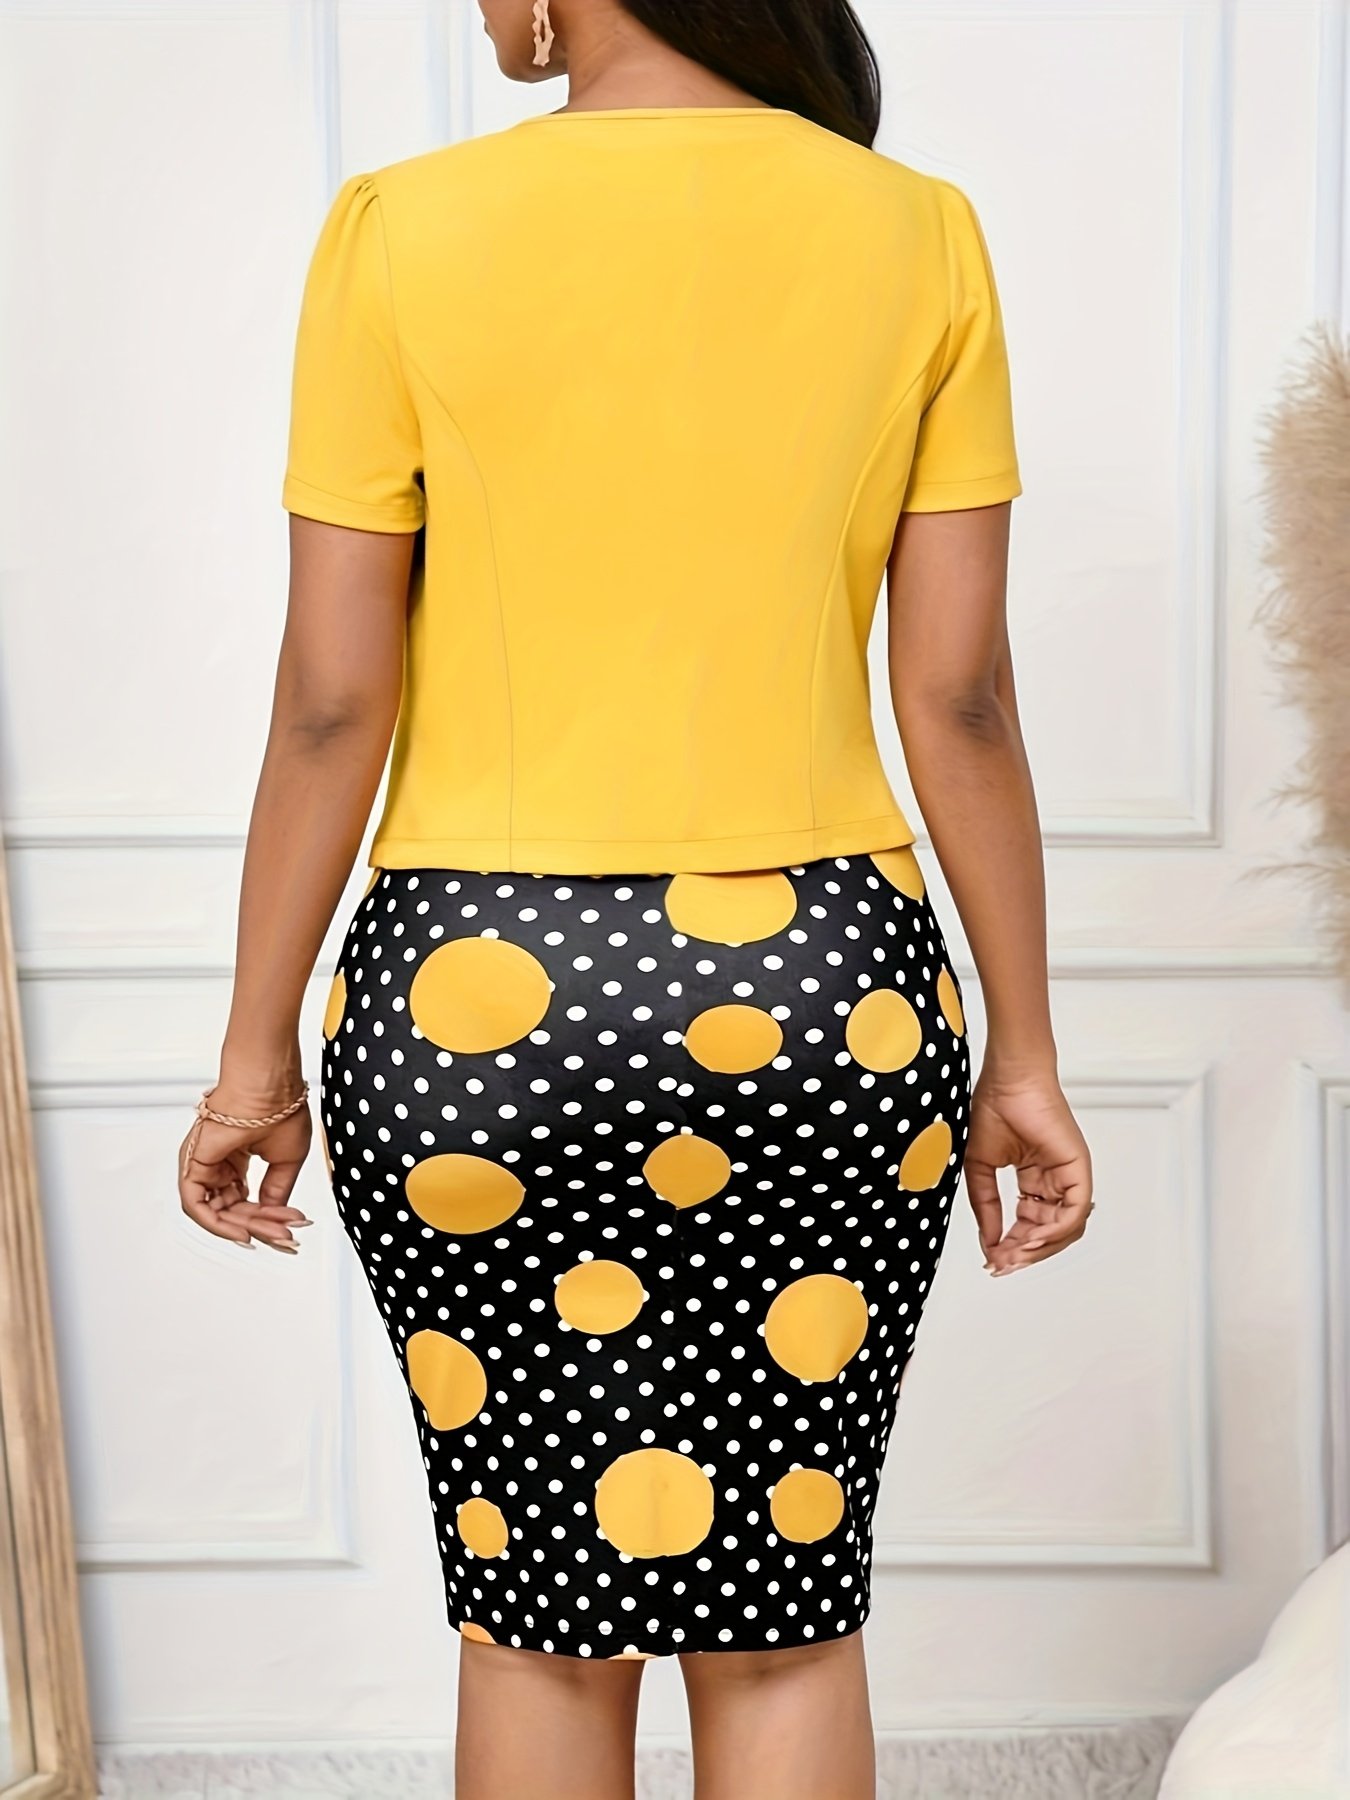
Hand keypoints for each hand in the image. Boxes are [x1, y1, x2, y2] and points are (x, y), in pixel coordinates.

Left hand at [177, 1081, 313, 1252]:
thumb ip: (276, 1190)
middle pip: (233, 1210)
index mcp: (237, 1157)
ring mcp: (204, 1164)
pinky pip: (196, 1206)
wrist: (268, 1088)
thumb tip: (273, 1212)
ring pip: (215, 1213)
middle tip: (284, 1235)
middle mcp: (218, 1162)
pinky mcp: (192, 1165)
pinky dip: (217, 1223)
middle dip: (261, 1226)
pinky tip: (242, 1230)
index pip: (247, 1200)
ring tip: (270, 1232)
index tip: (291, 1226)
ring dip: (244, 1227)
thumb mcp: (286, 1160)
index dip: (269, 1218)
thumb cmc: (278, 1107)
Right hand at [964, 1067, 1092, 1275]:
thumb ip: (985, 1207)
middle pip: (1048, 1232)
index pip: (1029, 1224)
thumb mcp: (980, 1168)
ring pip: (1064, 1228)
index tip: (993, 1258)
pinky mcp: (1078, 1170)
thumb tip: (989, 1242)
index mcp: (1035, 1179)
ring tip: (1014, 1253)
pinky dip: (1053, 1231)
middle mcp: (1056, 1180)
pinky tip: (1030, 1238)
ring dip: (1038, 1246)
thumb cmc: (994, 1107)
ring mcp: (1070, 1176)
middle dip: (1024, 1252)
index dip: (1011, 1245)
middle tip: (1002, 1263)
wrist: (1008, 1080)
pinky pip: (1073, 1212)